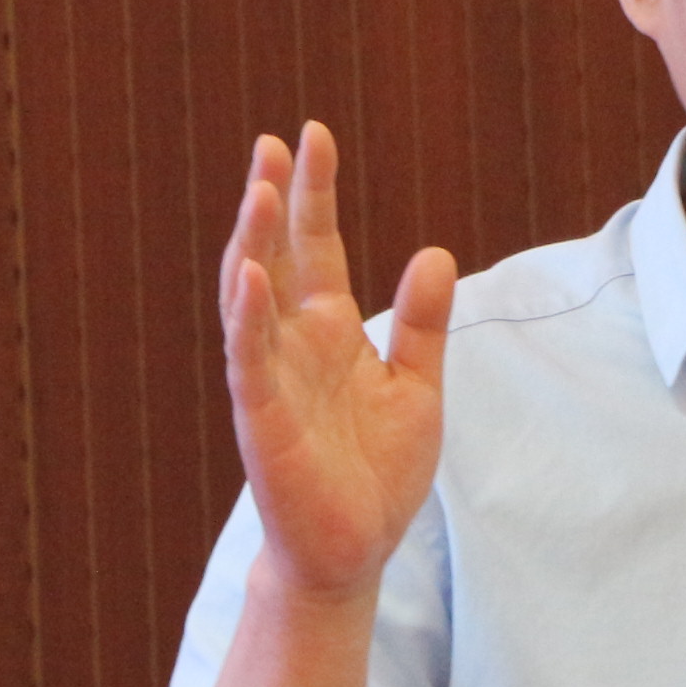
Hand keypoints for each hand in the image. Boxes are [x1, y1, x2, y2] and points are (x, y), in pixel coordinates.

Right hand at [216, 123, 455, 600]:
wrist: (353, 551)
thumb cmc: (376, 472)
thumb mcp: (417, 387)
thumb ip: (424, 324)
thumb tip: (436, 251)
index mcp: (329, 332)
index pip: (317, 247)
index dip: (316, 192)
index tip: (313, 134)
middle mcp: (292, 344)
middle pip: (277, 256)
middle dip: (274, 199)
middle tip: (272, 143)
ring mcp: (272, 378)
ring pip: (252, 297)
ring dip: (254, 242)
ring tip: (261, 187)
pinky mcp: (264, 418)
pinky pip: (251, 359)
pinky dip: (249, 316)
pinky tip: (252, 272)